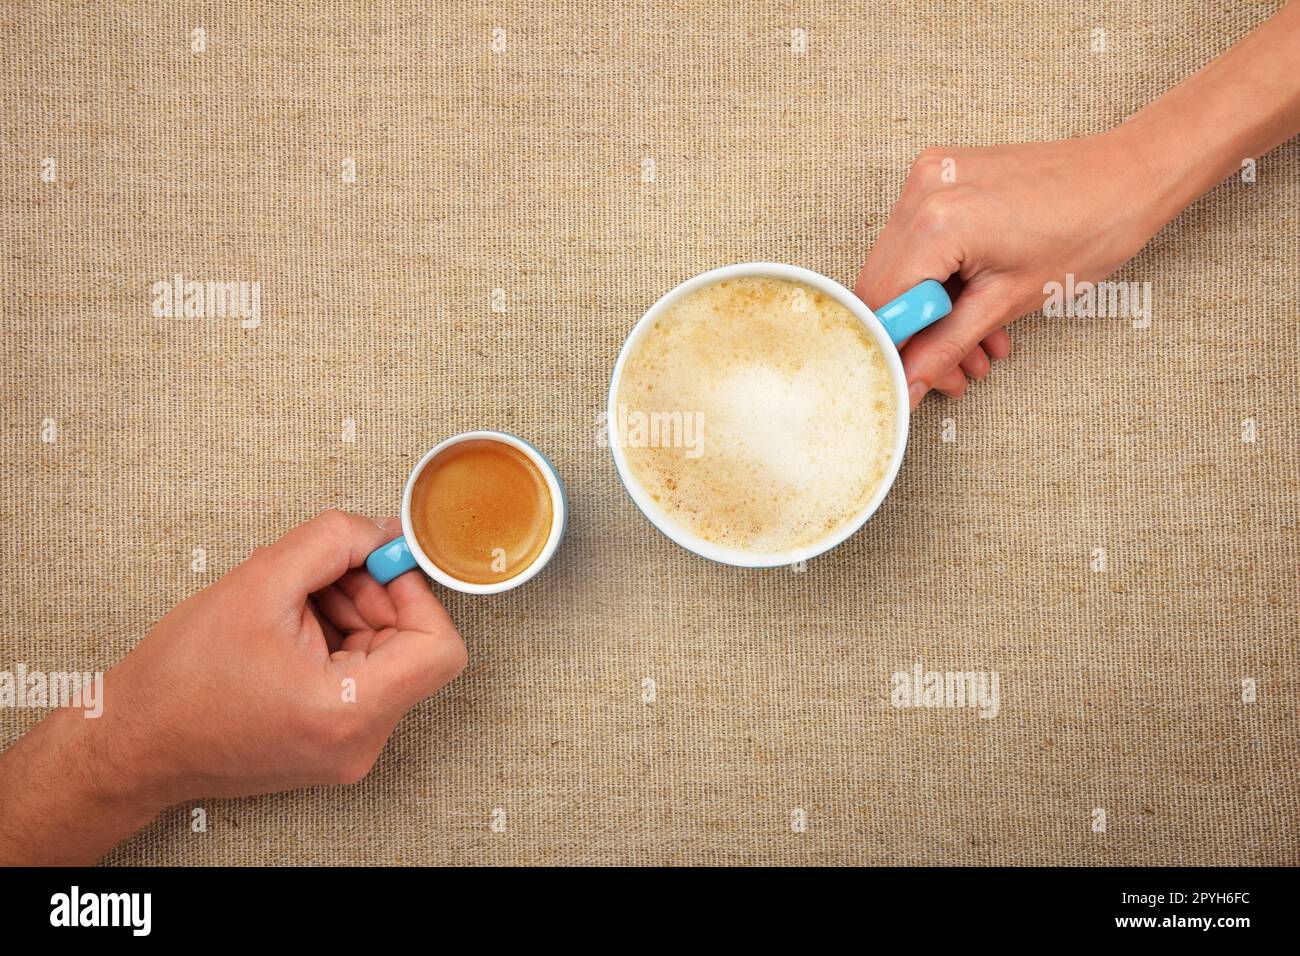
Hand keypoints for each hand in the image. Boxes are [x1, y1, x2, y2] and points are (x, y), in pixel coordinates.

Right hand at [0, 510, 465, 863]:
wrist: (132, 742)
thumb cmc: (180, 680)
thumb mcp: (259, 582)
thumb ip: (332, 541)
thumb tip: (381, 530)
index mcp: (350, 711)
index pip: (438, 646)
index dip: (412, 592)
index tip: (375, 564)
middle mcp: (360, 741)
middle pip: (412, 646)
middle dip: (371, 596)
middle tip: (318, 575)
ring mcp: (349, 746)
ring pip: (386, 657)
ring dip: (349, 613)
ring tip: (290, 601)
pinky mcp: (333, 741)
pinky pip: (361, 675)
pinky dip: (335, 638)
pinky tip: (288, 625)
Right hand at [855, 130, 1160, 406]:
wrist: (1128, 177)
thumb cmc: (1087, 232)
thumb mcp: (1008, 303)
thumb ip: (946, 347)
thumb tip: (909, 384)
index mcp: (936, 222)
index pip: (879, 303)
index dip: (890, 349)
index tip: (906, 379)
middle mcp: (923, 190)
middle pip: (884, 284)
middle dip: (913, 336)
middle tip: (948, 373)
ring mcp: (930, 176)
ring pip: (903, 266)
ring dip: (931, 314)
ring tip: (974, 349)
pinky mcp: (942, 174)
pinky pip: (921, 239)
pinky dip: (941, 279)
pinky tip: (974, 309)